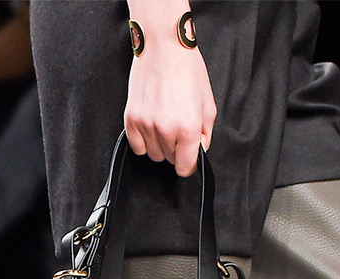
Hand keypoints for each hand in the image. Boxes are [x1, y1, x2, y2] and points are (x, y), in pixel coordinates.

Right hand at [123, 1, 216, 176]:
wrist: (164, 50)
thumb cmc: (188, 71)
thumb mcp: (208, 103)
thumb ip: (205, 133)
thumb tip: (198, 150)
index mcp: (188, 127)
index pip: (185, 167)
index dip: (190, 164)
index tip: (189, 158)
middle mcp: (165, 130)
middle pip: (169, 160)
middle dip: (176, 149)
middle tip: (179, 127)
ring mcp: (145, 126)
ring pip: (153, 154)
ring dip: (160, 145)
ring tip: (165, 123)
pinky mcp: (130, 120)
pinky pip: (137, 147)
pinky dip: (144, 141)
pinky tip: (151, 126)